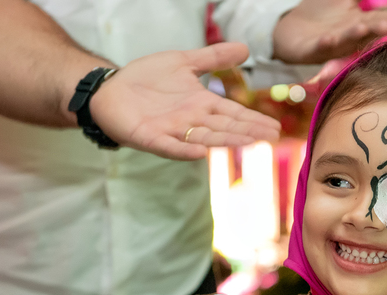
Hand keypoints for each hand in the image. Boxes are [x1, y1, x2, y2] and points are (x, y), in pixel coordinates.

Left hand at [90, 42, 281, 159]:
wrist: (112, 90)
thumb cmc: (148, 79)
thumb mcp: (184, 62)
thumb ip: (213, 58)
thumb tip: (245, 48)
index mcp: (202, 105)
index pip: (233, 114)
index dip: (253, 120)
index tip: (275, 128)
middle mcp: (192, 121)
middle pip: (224, 128)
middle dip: (246, 133)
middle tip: (270, 139)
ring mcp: (173, 131)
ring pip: (204, 138)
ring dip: (224, 142)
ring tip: (246, 144)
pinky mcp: (151, 138)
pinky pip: (170, 146)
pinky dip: (183, 150)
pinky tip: (199, 154)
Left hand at [272, 0, 386, 63]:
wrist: (291, 29)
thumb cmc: (320, 11)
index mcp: (356, 22)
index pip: (374, 20)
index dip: (386, 19)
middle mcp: (347, 36)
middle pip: (364, 32)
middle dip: (376, 28)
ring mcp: (331, 44)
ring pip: (344, 41)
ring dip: (353, 35)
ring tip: (362, 27)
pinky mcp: (311, 50)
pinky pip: (319, 48)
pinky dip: (324, 44)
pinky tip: (329, 38)